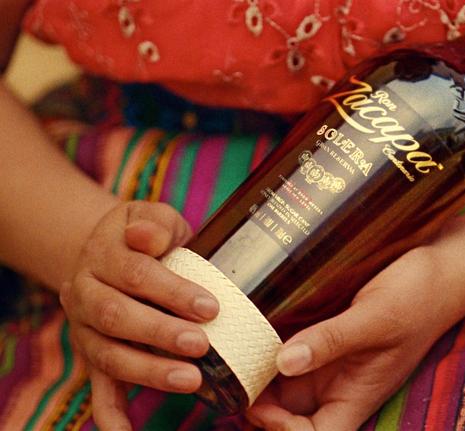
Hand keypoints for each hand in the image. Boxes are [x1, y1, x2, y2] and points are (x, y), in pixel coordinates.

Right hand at [59, 201, 218, 430]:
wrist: (107, 251)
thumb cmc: (145, 235)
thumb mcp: (151, 216)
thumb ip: (155, 223)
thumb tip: (148, 237)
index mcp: (104, 255)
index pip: (137, 274)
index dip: (173, 292)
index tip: (211, 307)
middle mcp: (85, 292)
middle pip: (117, 316)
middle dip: (160, 334)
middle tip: (201, 345)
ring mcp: (85, 328)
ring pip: (108, 354)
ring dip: (148, 371)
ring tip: (191, 380)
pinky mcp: (92, 354)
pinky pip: (96, 386)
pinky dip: (111, 413)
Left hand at [245, 245, 464, 430]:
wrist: (441, 270)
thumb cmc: (420, 297)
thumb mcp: (376, 317)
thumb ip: (333, 340)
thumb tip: (284, 362)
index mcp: (357, 394)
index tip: (259, 405)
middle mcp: (340, 384)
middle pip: (291, 415)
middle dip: (260, 406)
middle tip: (232, 377)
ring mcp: (331, 360)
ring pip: (286, 385)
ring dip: (261, 377)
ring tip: (235, 354)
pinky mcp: (326, 335)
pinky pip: (291, 352)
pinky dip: (269, 350)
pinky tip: (251, 330)